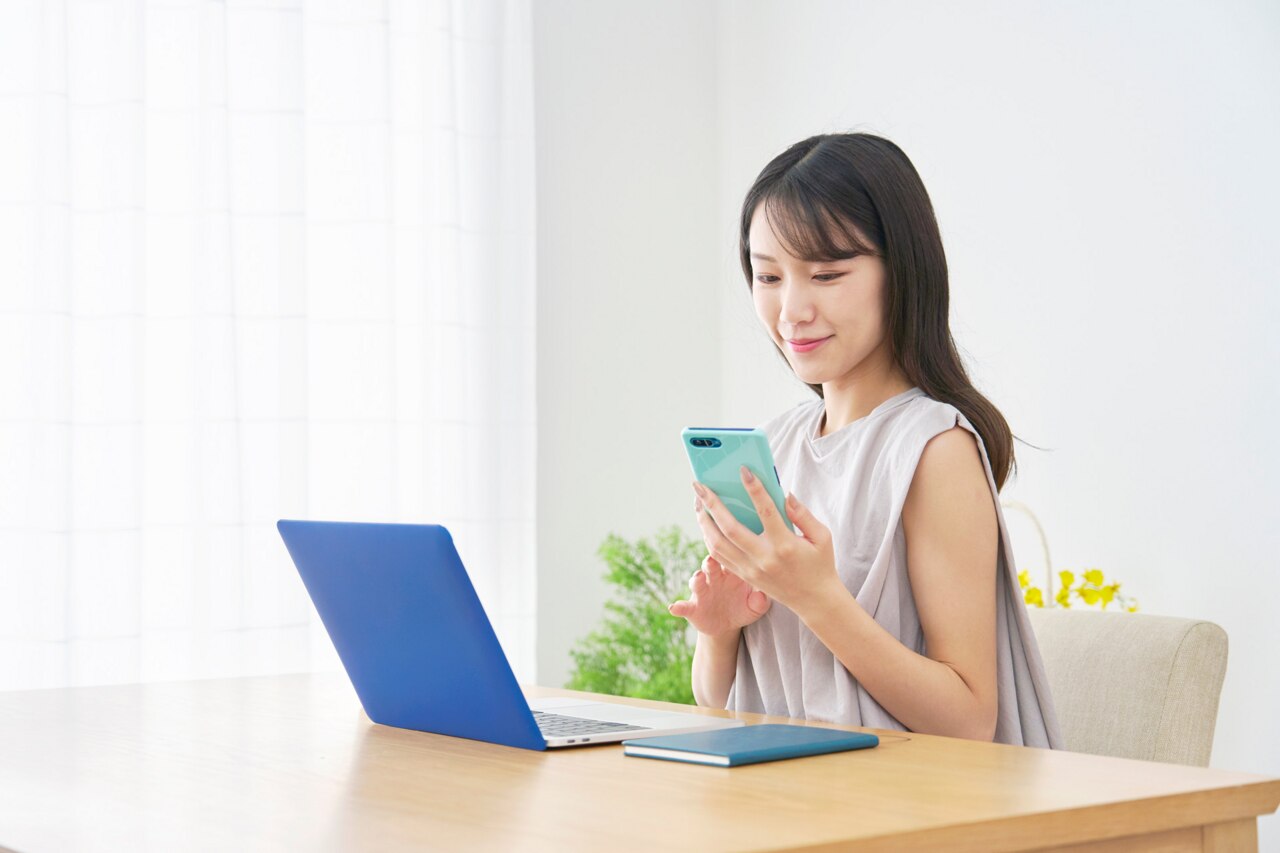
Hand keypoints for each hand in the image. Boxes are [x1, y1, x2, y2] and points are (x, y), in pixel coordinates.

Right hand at [668, 554, 769, 636]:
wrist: (728, 624)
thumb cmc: (744, 607)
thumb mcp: (756, 607)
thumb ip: (760, 601)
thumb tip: (762, 596)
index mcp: (731, 572)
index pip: (730, 557)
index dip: (730, 552)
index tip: (733, 549)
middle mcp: (714, 577)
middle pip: (710, 565)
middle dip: (710, 562)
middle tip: (711, 560)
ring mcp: (702, 591)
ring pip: (696, 582)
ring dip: (695, 579)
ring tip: (697, 578)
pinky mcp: (692, 608)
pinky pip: (683, 606)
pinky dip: (677, 607)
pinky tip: (673, 607)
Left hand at [691, 467, 842, 619]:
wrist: (814, 600)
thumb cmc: (820, 563)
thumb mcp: (822, 537)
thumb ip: (803, 515)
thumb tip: (785, 494)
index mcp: (785, 545)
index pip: (765, 511)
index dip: (754, 489)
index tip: (743, 470)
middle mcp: (764, 558)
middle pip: (730, 528)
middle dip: (712, 503)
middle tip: (700, 485)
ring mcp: (751, 569)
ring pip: (718, 543)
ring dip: (704, 521)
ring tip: (698, 502)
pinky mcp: (744, 576)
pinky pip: (719, 556)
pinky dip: (709, 537)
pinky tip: (706, 522)